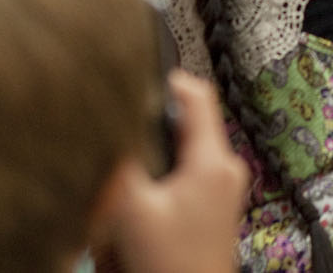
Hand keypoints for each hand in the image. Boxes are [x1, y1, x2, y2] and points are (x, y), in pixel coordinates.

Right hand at [101, 72, 249, 272]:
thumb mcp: (133, 211)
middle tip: (118, 136)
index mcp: (213, 160)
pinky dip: (159, 178)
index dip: (164, 79)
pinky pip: (184, 174)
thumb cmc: (171, 266)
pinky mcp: (214, 206)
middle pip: (185, 122)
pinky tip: (137, 200)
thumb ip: (121, 162)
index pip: (196, 93)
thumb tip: (106, 122)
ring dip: (152, 156)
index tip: (131, 83)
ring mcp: (223, 187)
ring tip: (125, 173)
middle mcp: (226, 167)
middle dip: (149, 126)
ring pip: (181, 149)